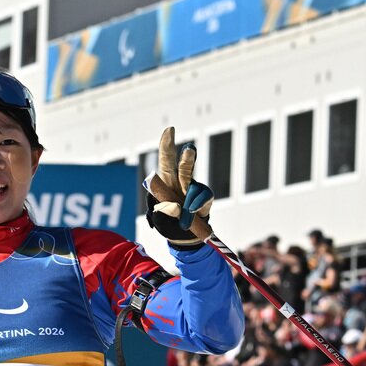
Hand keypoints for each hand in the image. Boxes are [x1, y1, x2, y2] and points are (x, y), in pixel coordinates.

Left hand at [144, 127, 213, 248]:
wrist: (184, 235)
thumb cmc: (168, 223)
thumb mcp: (160, 219)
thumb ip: (163, 212)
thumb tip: (174, 206)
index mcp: (165, 181)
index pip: (165, 159)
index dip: (167, 144)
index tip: (169, 130)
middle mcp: (181, 181)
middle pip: (185, 166)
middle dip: (188, 158)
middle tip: (190, 150)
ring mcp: (194, 188)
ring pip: (196, 185)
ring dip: (191, 198)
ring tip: (184, 217)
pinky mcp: (205, 197)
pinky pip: (203, 199)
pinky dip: (196, 208)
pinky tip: (193, 215)